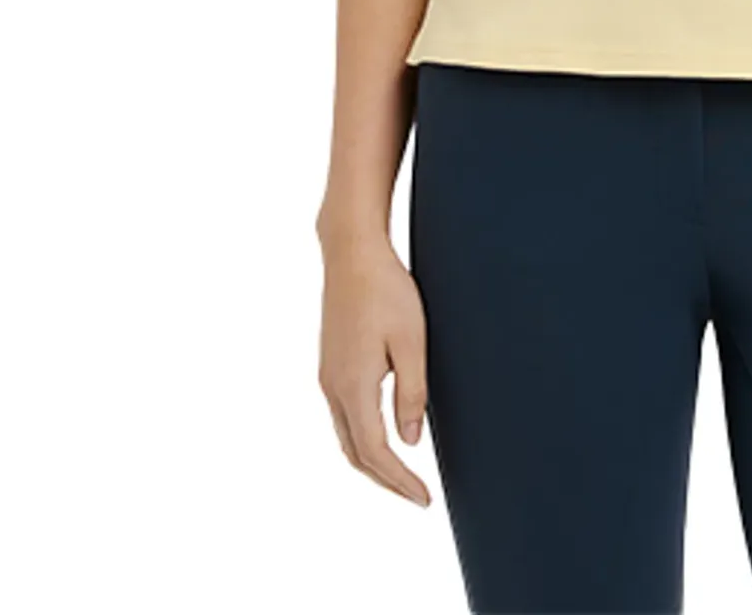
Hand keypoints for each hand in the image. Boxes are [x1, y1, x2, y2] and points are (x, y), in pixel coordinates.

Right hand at [317, 230, 433, 505]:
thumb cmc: (387, 290)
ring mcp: (328, 377)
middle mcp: (333, 388)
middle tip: (416, 495)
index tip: (424, 498)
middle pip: (356, 453)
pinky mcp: (330, 365)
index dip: (400, 480)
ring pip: (346, 437)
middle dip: (386, 480)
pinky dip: (362, 439)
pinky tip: (382, 437)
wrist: (352, 254)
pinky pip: (343, 417)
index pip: (376, 451)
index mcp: (353, 385)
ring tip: (403, 475)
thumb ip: (411, 393)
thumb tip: (410, 441)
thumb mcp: (412, 341)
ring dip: (372, 462)